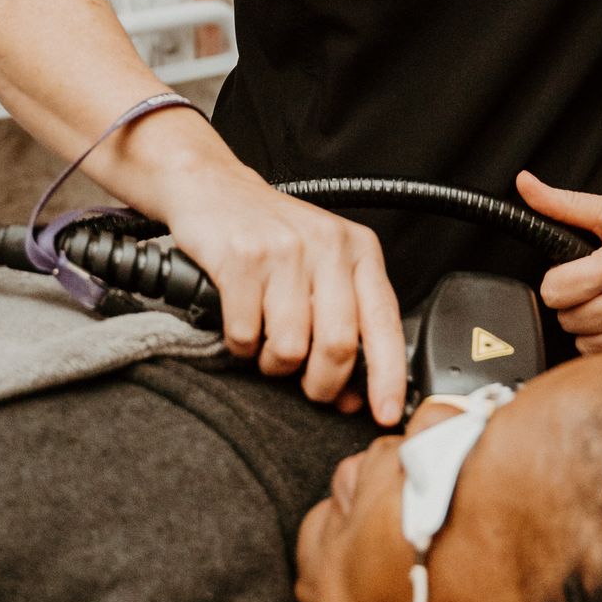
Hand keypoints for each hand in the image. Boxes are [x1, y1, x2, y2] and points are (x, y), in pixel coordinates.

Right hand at [122, 121, 406, 423]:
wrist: (213, 187)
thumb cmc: (272, 235)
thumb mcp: (324, 263)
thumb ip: (346, 319)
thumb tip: (356, 394)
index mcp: (358, 251)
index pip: (384, 324)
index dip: (388, 377)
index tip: (385, 414)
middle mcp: (328, 246)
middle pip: (338, 346)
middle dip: (321, 384)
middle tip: (307, 386)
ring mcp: (284, 251)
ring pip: (291, 348)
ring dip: (274, 364)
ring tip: (267, 345)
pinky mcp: (241, 258)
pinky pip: (247, 334)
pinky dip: (241, 345)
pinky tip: (241, 324)